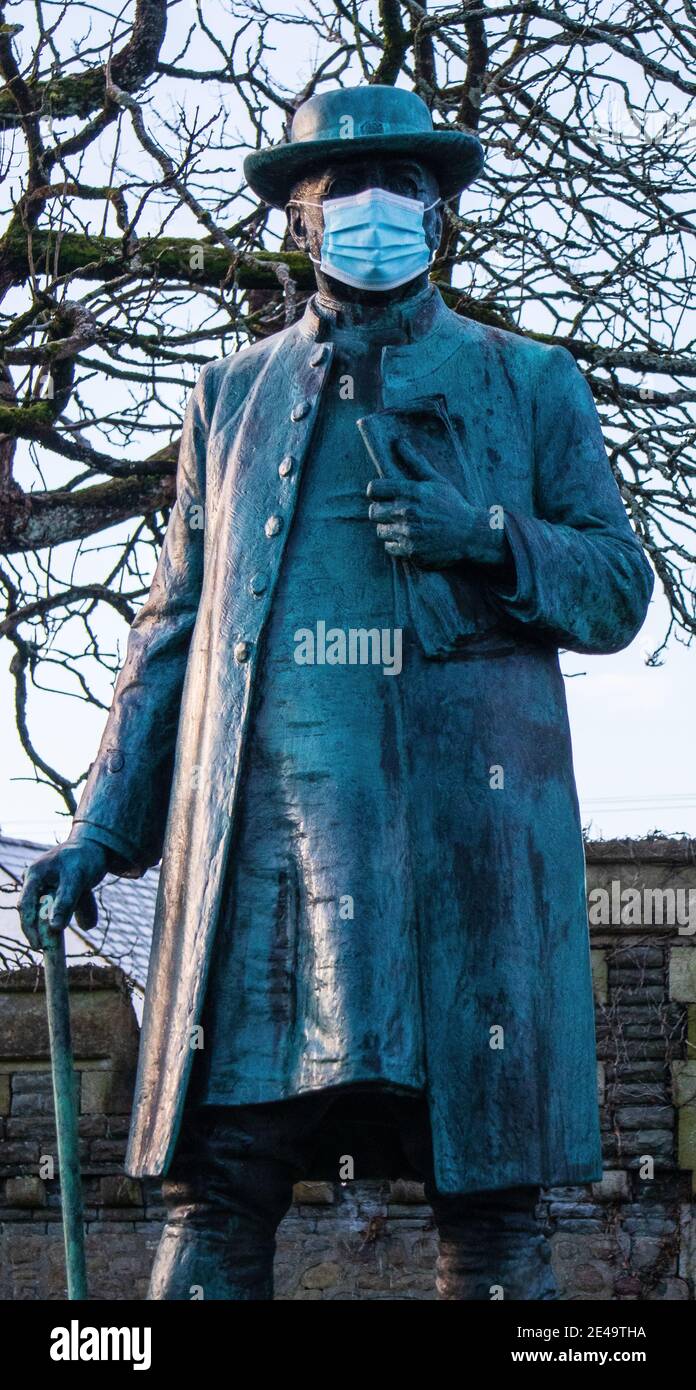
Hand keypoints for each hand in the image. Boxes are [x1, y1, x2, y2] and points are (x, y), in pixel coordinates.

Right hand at [19, 839, 108, 949]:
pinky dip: (75, 910)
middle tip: (50, 948)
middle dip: (42, 929)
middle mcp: (36, 881)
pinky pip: (63, 906)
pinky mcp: (59, 890)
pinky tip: (87, 905)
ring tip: (75, 916)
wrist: (97, 846)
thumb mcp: (76, 879)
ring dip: (63, 917)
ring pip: (50, 910)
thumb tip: (54, 928)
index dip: (29, 928)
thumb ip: (65, 903)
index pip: (26, 906)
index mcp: (35, 875)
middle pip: (33, 911)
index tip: (39, 946)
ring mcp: (47, 886)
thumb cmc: (84, 858)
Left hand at [367, 440, 507, 570]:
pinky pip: (389, 547)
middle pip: (373, 512)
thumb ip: (415, 462)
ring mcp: (408, 533)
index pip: (374, 489)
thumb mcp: (437, 481)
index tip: (381, 495)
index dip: (375, 492)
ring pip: (380, 531)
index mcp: (412, 492)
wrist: (470, 534)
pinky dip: (396, 544)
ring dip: (388, 529)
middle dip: (380, 512)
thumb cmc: (453, 505)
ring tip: (404, 526)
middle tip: (392, 513)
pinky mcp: (411, 551)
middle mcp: (407, 513)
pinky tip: (409, 539)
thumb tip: (398, 442)